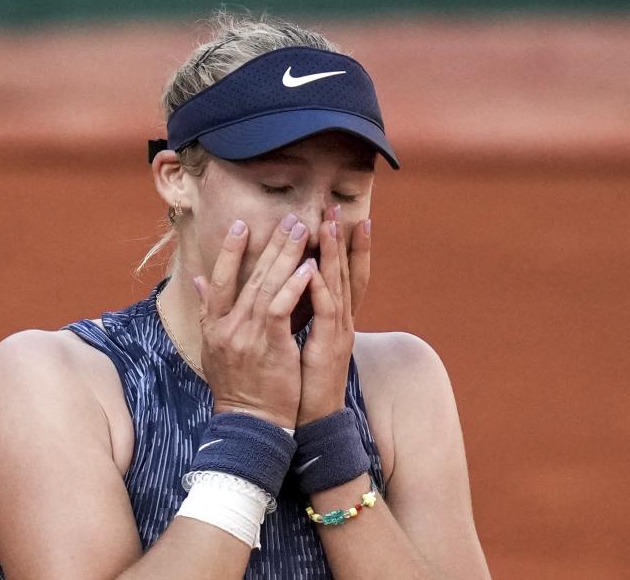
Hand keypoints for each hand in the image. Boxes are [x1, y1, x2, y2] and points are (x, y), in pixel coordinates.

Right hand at [193, 214, 316, 428]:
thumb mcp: (214, 350)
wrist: (249, 425)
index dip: (229, 252)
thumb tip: (198, 282)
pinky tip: (309, 269)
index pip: (219, 280)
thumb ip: (208, 312)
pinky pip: (281, 309)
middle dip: (270, 244)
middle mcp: (228, 327)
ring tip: (302, 231)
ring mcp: (248, 336)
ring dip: (286, 256)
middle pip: (249, 276)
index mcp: (215, 326)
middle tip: (289, 218)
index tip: (241, 226)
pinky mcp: (270, 347)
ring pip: (267, 286)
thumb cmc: (238, 389)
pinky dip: (294, 286)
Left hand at [296, 206, 371, 425]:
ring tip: (331, 224)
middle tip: (338, 207)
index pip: (341, 275)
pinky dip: (319, 289)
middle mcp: (340, 322)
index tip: (342, 217)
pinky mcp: (327, 347)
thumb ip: (294, 316)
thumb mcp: (298, 342)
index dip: (344, 247)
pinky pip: (325, 312)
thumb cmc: (301, 383)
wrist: (310, 421)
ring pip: (338, 285)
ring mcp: (337, 333)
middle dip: (343, 239)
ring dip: (335, 254)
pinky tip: (313, 268)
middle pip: (346, 272)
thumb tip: (284, 294)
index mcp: (333, 320)